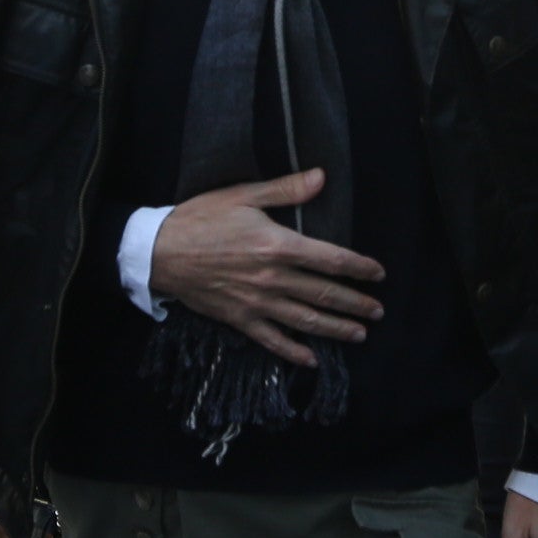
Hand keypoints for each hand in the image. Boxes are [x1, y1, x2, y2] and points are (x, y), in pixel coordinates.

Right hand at [149, 171, 387, 365]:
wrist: (159, 251)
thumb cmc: (200, 218)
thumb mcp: (243, 195)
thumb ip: (286, 190)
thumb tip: (322, 177)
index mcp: (278, 245)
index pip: (332, 259)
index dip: (360, 268)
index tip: (378, 274)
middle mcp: (273, 277)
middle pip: (325, 294)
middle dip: (356, 304)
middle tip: (377, 311)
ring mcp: (258, 302)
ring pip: (306, 320)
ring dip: (336, 329)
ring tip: (359, 334)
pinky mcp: (240, 319)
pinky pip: (273, 340)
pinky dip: (294, 353)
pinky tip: (312, 360)